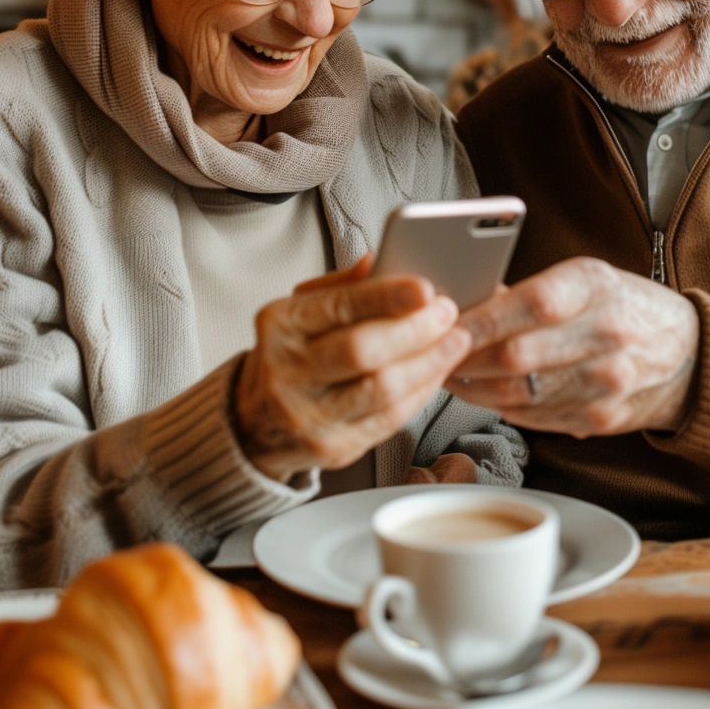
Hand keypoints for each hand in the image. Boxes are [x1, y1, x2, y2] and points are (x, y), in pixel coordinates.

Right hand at [234, 256, 471, 482]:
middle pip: (363, 351)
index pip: (339, 307)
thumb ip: (341, 287)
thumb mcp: (300, 312)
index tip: (426, 288)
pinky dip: (421, 393)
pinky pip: (388, 420)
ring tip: (455, 341)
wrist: (254, 424)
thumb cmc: (289, 356)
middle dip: (416, 330)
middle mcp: (288, 372)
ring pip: (382, 390)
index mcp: (281, 326)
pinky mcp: (332, 448)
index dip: (387, 297)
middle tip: (448, 314)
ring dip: (429, 363)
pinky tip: (436, 373)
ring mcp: (308, 416)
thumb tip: (380, 260)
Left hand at [448, 257, 698, 436]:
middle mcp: (607, 333)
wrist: (688, 353)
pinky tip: (486, 394)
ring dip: (475, 388)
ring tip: (453, 375)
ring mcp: (607, 381)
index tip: (445, 325)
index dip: (481, 319)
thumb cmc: (623, 307)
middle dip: (465, 358)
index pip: (531, 304)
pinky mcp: (601, 418)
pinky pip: (534, 418)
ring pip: (518, 394)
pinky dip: (501, 408)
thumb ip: (526, 292)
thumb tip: (464, 304)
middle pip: (517, 355)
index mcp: (597, 285)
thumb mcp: (585, 279)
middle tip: (436, 354)